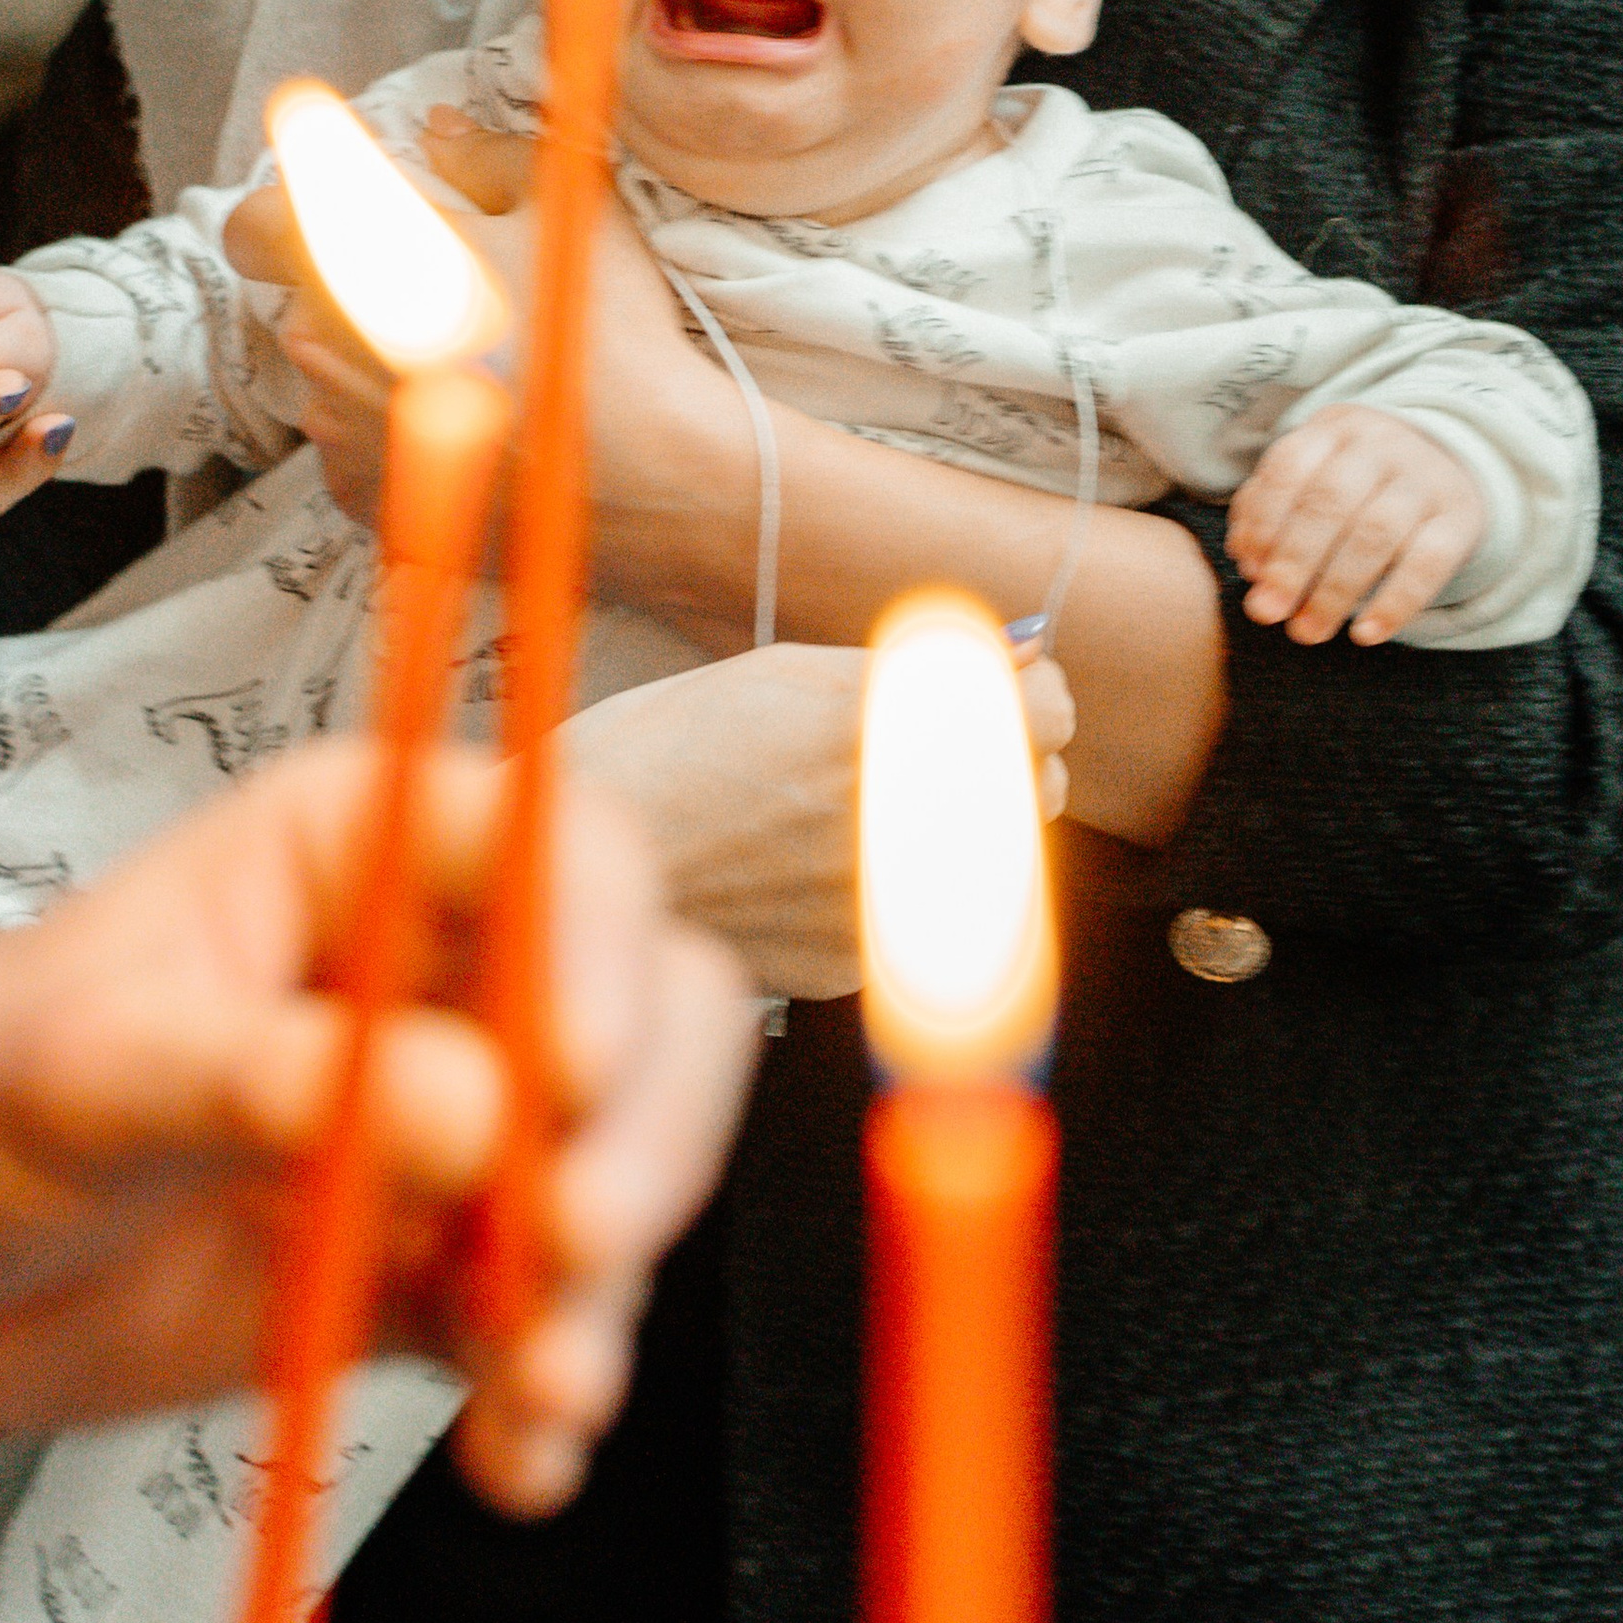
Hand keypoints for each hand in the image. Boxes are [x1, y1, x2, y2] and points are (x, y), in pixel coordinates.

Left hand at [0, 744, 754, 1497]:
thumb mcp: (84, 1069)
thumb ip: (274, 1083)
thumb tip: (474, 1114)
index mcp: (365, 851)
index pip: (558, 850)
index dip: (602, 946)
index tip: (572, 1075)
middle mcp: (436, 973)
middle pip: (642, 1011)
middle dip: (643, 1133)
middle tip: (573, 1247)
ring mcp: (445, 1129)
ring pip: (617, 1170)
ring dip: (606, 1287)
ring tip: (542, 1391)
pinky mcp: (424, 1271)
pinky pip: (542, 1320)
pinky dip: (552, 1390)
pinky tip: (517, 1456)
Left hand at [228, 131, 725, 590]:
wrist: (646, 470)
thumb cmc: (603, 325)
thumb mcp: (564, 204)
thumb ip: (484, 155)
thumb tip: (439, 128)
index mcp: (360, 253)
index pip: (254, 225)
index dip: (286, 216)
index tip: (339, 222)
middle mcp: (326, 341)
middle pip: (307, 302)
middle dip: (361, 294)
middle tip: (453, 301)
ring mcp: (337, 426)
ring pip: (331, 378)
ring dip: (379, 368)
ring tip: (478, 376)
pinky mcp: (364, 493)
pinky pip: (356, 449)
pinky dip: (398, 438)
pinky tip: (473, 432)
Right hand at [569, 643, 1072, 999]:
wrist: (572, 873)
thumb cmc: (670, 750)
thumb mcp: (787, 672)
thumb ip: (914, 671)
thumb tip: (1027, 658)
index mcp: (880, 721)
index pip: (1049, 710)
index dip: (1024, 695)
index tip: (998, 693)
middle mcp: (895, 814)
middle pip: (1043, 786)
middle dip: (1004, 762)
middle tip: (930, 749)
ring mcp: (885, 900)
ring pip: (1002, 860)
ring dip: (966, 828)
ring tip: (871, 808)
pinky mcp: (862, 965)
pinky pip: (929, 915)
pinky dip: (901, 891)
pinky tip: (822, 869)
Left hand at [1226, 408, 1487, 643]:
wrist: (1448, 461)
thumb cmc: (1359, 480)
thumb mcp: (1315, 474)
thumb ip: (1271, 511)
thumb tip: (1249, 561)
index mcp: (1334, 429)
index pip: (1290, 467)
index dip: (1265, 521)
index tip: (1251, 571)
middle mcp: (1381, 444)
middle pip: (1331, 501)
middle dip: (1293, 563)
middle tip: (1268, 612)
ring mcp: (1424, 478)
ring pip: (1376, 533)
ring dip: (1335, 590)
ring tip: (1308, 631)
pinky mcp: (1460, 516)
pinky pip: (1429, 563)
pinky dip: (1395, 603)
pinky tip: (1366, 634)